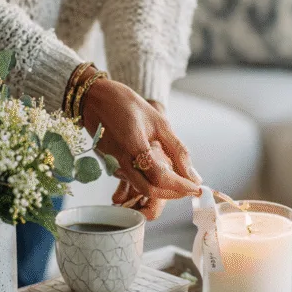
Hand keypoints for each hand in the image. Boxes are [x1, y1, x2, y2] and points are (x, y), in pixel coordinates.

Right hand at [81, 77, 201, 209]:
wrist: (94, 97)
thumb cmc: (127, 104)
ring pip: (139, 188)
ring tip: (178, 182)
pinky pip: (132, 179)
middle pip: (149, 190)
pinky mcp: (110, 164)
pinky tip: (161, 173)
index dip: (180, 186)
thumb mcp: (159, 122)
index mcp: (135, 145)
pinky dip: (149, 181)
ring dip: (161, 190)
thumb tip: (192, 174)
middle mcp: (121, 159)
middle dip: (172, 194)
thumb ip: (177, 150)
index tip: (196, 187)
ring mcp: (113, 163)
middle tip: (189, 188)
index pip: (160, 177)